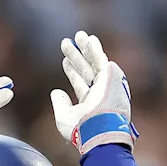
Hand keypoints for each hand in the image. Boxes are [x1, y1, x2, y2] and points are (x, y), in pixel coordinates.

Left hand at [49, 30, 136, 155]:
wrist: (97, 130)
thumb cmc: (81, 129)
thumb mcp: (64, 117)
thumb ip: (60, 104)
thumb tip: (55, 91)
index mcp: (90, 102)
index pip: (80, 82)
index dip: (72, 71)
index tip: (64, 61)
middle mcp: (100, 92)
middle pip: (86, 70)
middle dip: (77, 56)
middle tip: (67, 43)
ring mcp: (106, 84)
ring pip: (93, 62)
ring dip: (86, 49)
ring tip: (78, 35)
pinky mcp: (111, 77)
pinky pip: (101, 60)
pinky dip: (95, 49)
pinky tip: (90, 39)